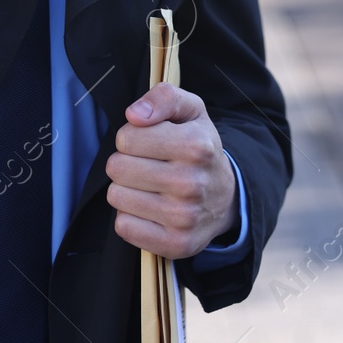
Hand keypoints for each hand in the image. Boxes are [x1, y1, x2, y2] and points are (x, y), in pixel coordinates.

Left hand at [105, 82, 236, 258]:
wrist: (226, 197)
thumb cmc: (199, 147)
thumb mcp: (190, 111)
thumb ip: (163, 97)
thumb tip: (134, 114)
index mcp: (195, 145)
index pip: (126, 138)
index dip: (131, 138)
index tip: (149, 143)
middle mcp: (191, 183)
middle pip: (117, 168)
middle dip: (125, 163)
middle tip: (147, 165)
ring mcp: (184, 218)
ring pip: (116, 197)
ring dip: (126, 190)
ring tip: (149, 187)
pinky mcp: (176, 245)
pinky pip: (124, 227)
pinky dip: (130, 217)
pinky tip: (149, 210)